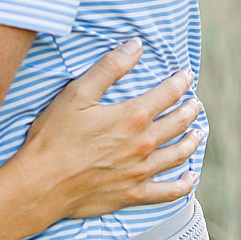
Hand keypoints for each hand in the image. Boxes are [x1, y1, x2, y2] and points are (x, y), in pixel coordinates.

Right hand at [4, 40, 202, 222]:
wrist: (42, 183)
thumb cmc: (54, 136)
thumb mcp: (76, 93)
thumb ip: (109, 68)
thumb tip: (136, 45)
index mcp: (132, 116)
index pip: (167, 94)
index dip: (179, 82)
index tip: (186, 75)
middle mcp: (143, 144)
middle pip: (178, 123)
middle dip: (189, 110)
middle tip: (195, 103)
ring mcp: (141, 171)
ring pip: (178, 154)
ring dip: (192, 141)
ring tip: (197, 133)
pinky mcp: (134, 194)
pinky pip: (169, 192)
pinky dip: (184, 184)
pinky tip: (191, 177)